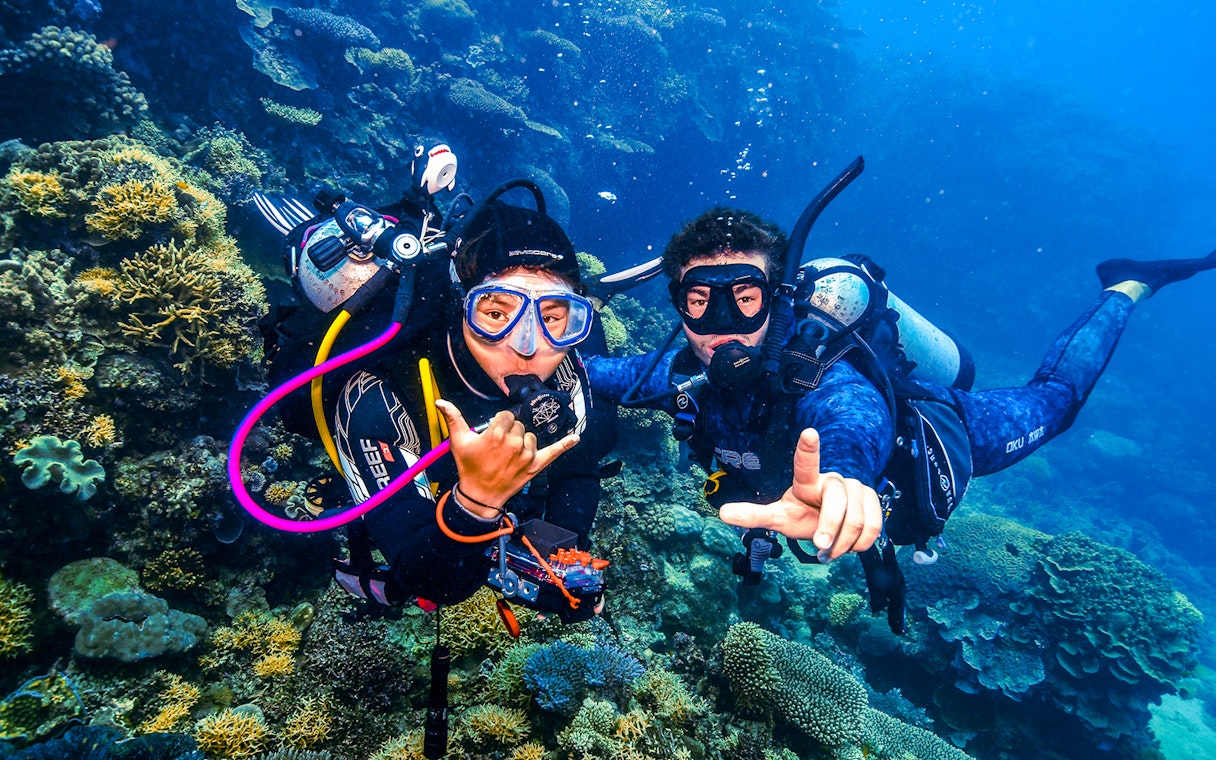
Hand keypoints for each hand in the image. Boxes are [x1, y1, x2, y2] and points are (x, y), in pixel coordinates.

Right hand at [436, 399, 579, 517]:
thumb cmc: (469, 468)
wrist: (480, 496)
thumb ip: (453, 418)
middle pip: (518, 424)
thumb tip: (441, 402)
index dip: (498, 423)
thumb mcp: (458, 442)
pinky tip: (575, 437)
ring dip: (522, 441)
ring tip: (509, 454)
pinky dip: (565, 444)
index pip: (505, 415)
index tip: (492, 434)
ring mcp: (526, 454)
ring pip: (529, 435)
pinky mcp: (535, 465)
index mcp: (496, 434)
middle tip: (498, 448)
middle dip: (509, 432)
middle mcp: (514, 443)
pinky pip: (553, 452)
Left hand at [718, 428, 881, 560]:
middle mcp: (832, 479)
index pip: (805, 464)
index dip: (808, 449)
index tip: (808, 433)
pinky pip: (873, 526)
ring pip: (857, 520)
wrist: (830, 525)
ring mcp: (855, 488)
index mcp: (806, 481)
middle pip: (836, 504)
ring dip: (843, 543)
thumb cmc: (801, 516)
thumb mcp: (779, 518)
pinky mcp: (873, 500)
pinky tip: (850, 545)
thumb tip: (722, 512)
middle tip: (820, 547)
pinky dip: (861, 544)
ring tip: (832, 548)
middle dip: (828, 529)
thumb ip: (754, 515)